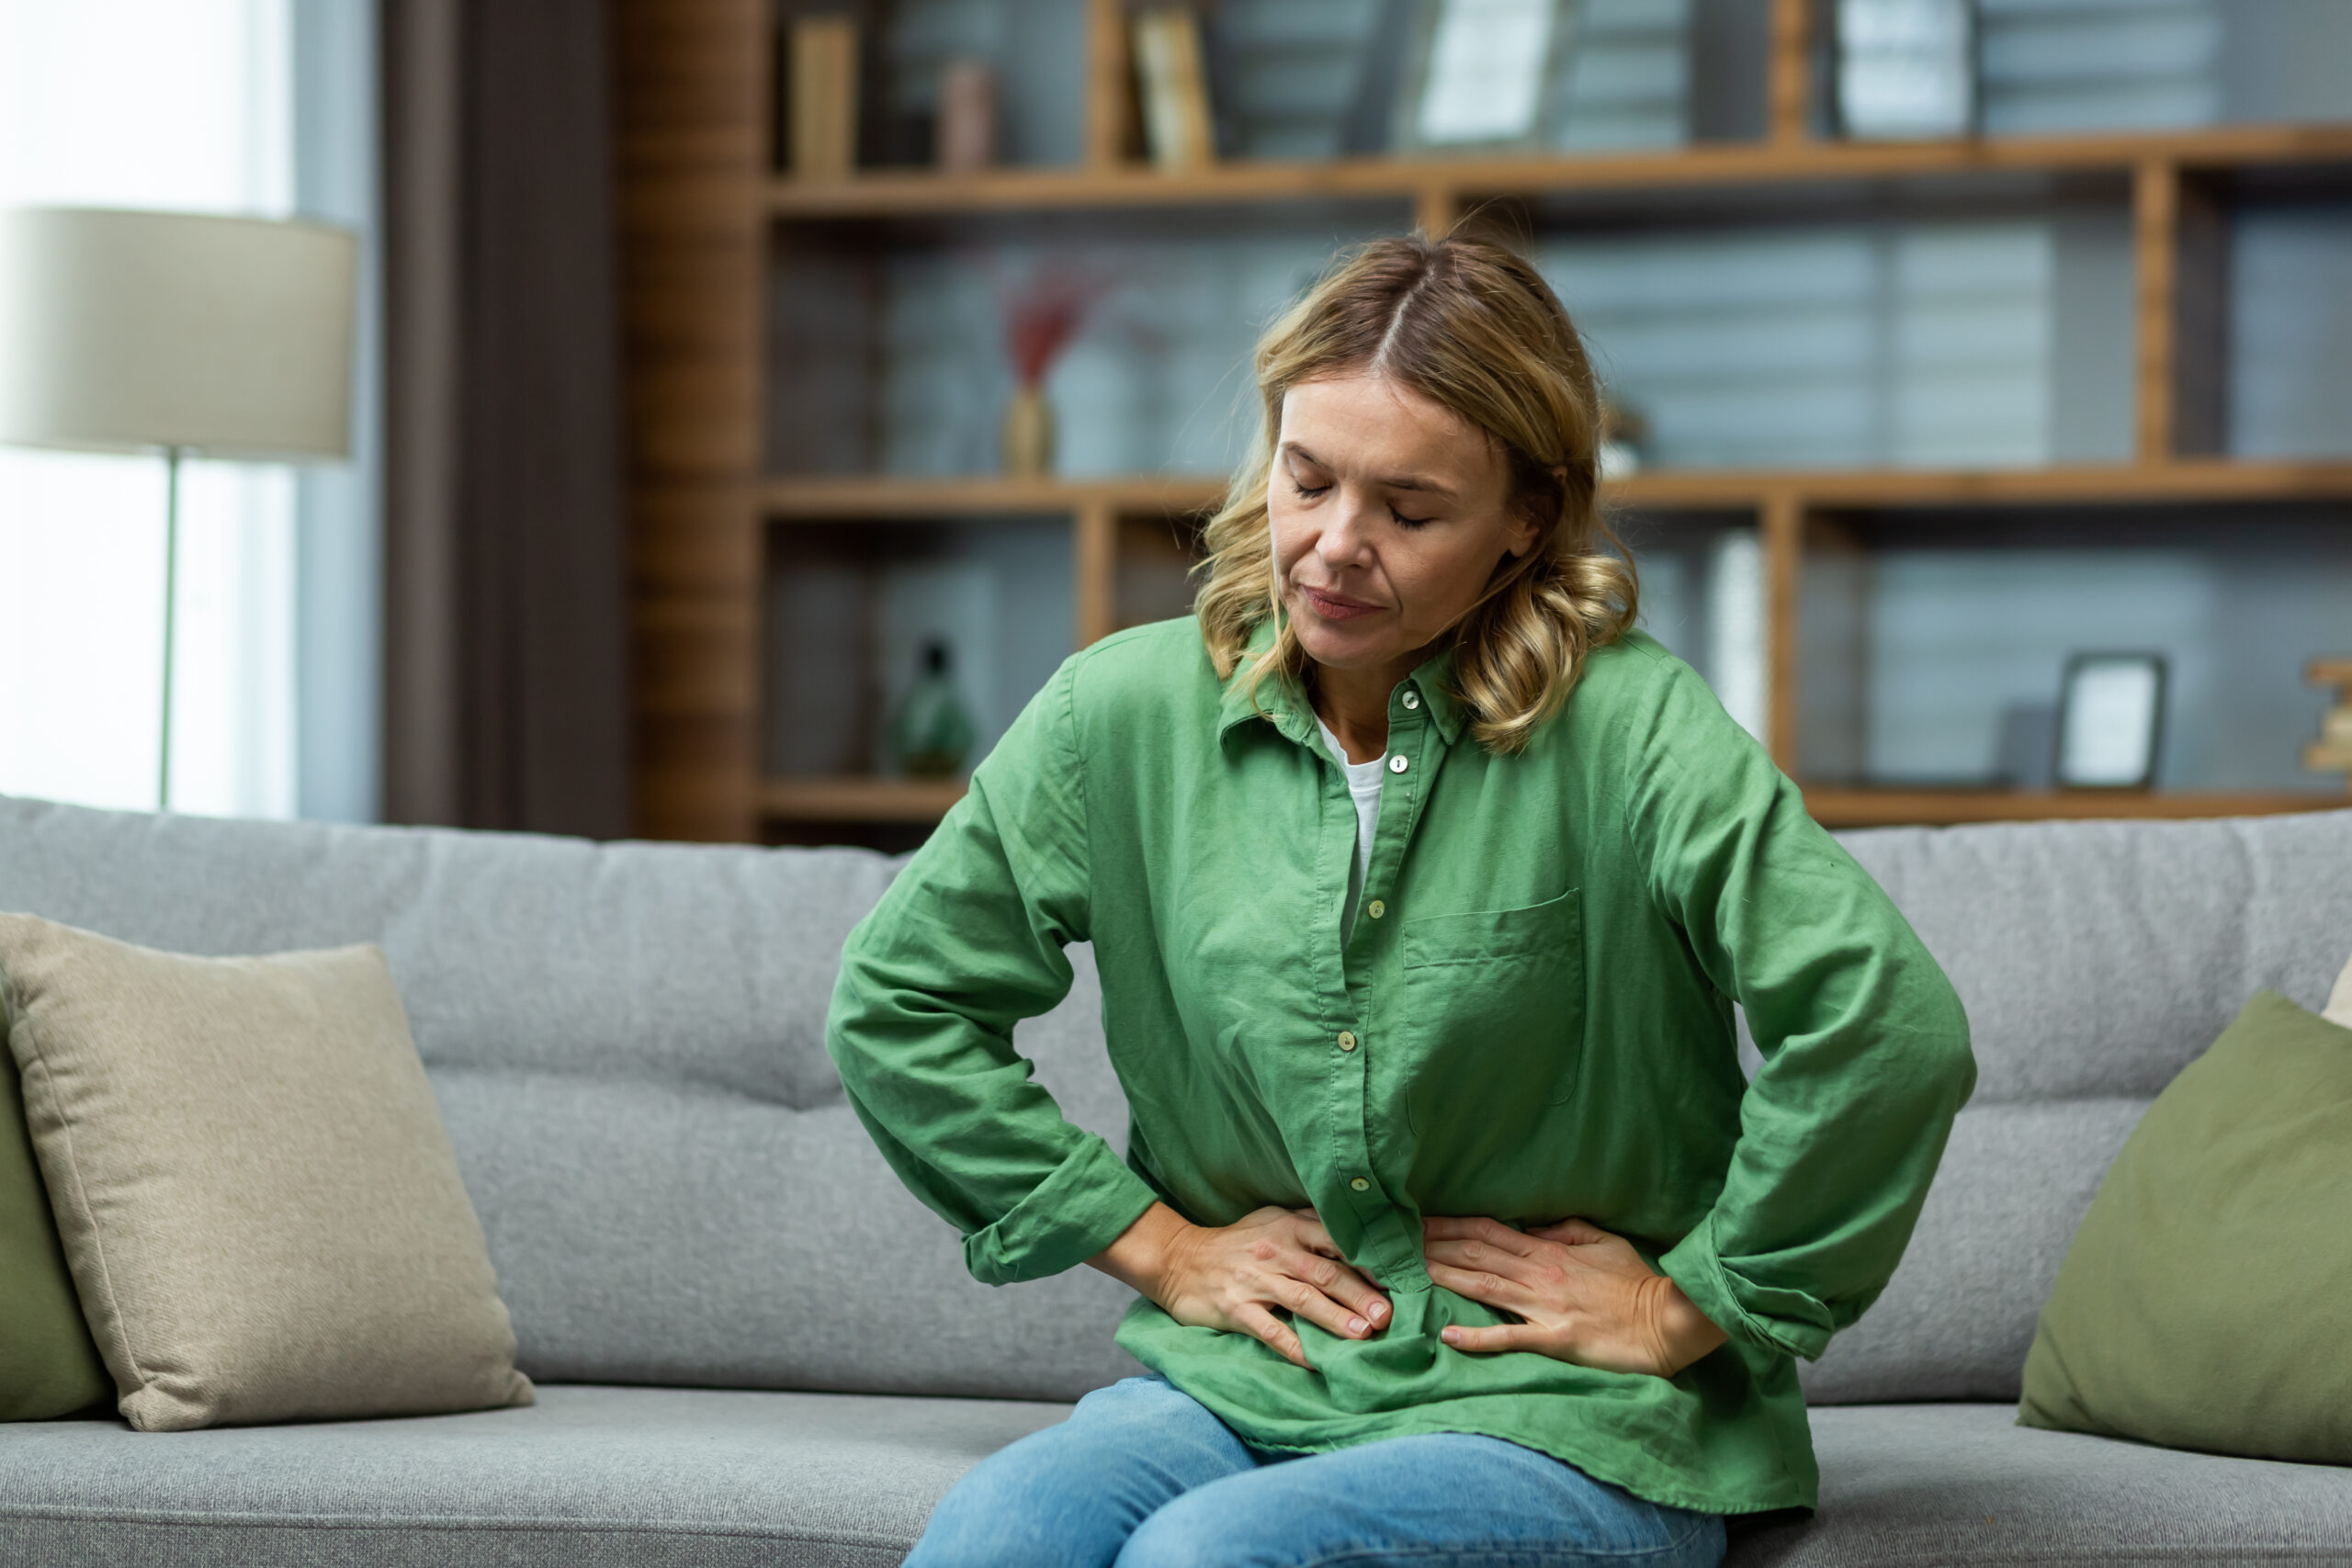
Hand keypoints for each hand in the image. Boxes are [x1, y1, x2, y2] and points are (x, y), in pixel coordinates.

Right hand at [1087, 1201, 1390, 1370]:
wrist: (1178, 1259)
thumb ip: (1311, 1228)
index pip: (1337, 1240)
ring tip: (1364, 1335)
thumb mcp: (1272, 1221)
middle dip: (1360, 1294)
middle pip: (1326, 1272)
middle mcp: (1275, 1250)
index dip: (1369, 1258)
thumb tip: (1362, 1237)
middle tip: (1389, 1315)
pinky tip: (1316, 1364)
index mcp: (1289, 1226)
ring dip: (1336, 1319)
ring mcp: (1255, 1281)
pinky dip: (1295, 1349)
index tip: (1399, 1276)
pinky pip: (1271, 1332)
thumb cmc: (1236, 1243)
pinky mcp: (1236, 1309)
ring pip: (1303, 1300)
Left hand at [1421, 1214, 1727, 1377]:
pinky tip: (1448, 1336)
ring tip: (1408, 1273)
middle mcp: (1539, 1273)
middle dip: (1434, 1246)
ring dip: (1443, 1278)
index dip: (1451, 1224)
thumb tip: (1534, 1226)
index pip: (1489, 1231)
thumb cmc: (1637, 1282)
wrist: (1666, 1320)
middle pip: (1476, 1254)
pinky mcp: (1553, 1338)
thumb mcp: (1603, 1241)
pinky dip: (1477, 1338)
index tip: (1420, 1219)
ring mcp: (1544, 1306)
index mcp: (1549, 1250)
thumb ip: (1566, 1230)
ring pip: (1483, 1287)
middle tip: (1396, 1240)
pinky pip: (1509, 1337)